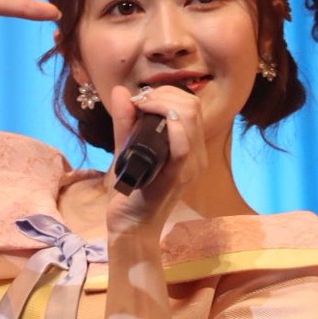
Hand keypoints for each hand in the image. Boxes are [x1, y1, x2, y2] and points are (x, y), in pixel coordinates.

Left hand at [104, 84, 206, 240]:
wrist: (131, 227)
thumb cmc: (131, 191)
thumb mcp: (128, 150)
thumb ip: (125, 122)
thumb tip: (121, 91)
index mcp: (190, 148)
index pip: (191, 106)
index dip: (167, 93)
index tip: (141, 99)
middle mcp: (197, 156)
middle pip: (192, 107)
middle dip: (163, 94)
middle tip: (139, 102)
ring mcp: (190, 167)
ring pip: (189, 118)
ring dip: (162, 103)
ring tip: (141, 108)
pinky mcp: (177, 177)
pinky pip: (182, 145)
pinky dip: (170, 125)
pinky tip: (151, 117)